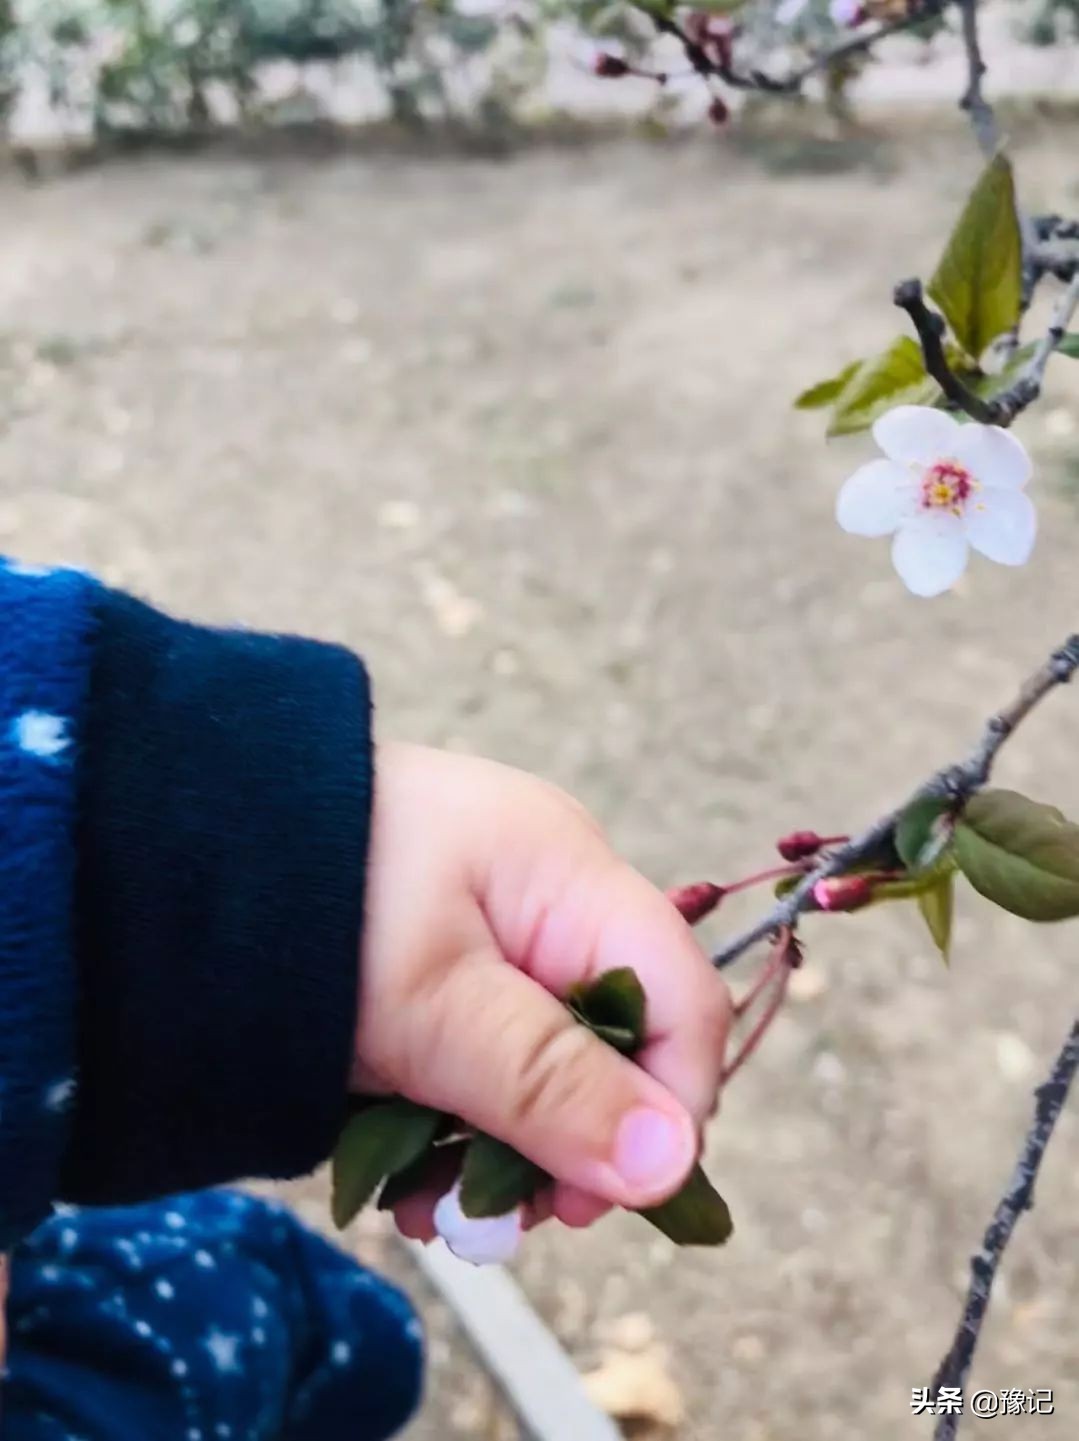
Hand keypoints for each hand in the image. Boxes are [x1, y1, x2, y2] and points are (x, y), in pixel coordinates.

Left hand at [354, 743, 730, 1238]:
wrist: (172, 856)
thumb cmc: (308, 901)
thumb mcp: (431, 1004)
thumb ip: (548, 1083)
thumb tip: (668, 1165)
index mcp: (569, 877)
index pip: (681, 1000)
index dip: (668, 1106)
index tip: (599, 1196)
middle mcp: (547, 907)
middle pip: (618, 1049)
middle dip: (570, 1147)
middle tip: (501, 1219)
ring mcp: (492, 945)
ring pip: (548, 1074)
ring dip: (503, 1155)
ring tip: (432, 1207)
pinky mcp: (442, 984)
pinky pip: (485, 1070)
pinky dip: (456, 1131)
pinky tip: (408, 1177)